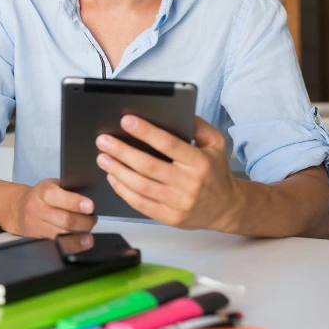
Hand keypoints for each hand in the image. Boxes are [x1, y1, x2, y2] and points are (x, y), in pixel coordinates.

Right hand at [3, 178, 97, 238]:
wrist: (19, 208)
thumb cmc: (42, 196)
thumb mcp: (53, 185)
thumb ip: (69, 190)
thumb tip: (92, 199)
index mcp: (42, 191)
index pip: (56, 196)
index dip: (74, 202)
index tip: (90, 206)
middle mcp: (37, 208)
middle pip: (64, 219)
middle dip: (84, 221)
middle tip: (93, 219)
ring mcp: (36, 225)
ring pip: (62, 234)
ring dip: (80, 234)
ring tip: (88, 229)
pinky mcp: (38, 238)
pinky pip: (58, 244)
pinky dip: (72, 243)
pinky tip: (82, 242)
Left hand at [95, 115, 240, 231]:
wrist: (227, 208)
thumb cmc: (215, 171)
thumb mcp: (216, 143)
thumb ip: (197, 126)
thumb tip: (174, 111)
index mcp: (199, 162)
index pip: (168, 144)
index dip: (146, 132)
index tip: (126, 120)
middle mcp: (189, 183)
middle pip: (148, 166)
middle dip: (121, 151)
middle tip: (103, 140)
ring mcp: (179, 203)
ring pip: (141, 186)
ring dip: (117, 170)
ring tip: (102, 157)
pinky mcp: (170, 218)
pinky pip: (141, 204)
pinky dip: (123, 191)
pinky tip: (112, 177)